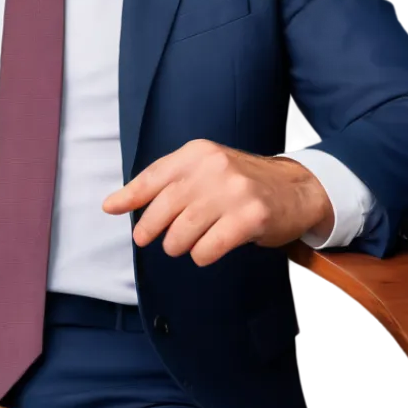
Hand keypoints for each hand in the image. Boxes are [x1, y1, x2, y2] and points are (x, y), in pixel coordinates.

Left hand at [102, 138, 333, 266]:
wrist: (295, 188)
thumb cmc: (240, 183)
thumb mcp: (204, 170)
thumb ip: (164, 183)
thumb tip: (113, 204)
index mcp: (199, 152)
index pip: (155, 176)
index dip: (131, 196)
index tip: (112, 209)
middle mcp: (215, 167)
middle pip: (165, 207)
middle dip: (151, 229)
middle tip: (151, 239)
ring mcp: (235, 191)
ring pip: (183, 232)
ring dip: (178, 245)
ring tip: (184, 245)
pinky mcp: (252, 217)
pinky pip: (208, 248)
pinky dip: (201, 255)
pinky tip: (207, 251)